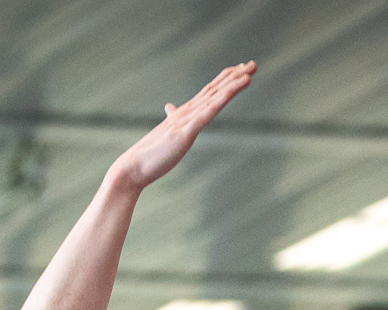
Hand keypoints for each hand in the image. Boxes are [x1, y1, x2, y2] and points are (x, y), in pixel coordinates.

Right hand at [107, 62, 255, 192]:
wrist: (133, 167)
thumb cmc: (150, 155)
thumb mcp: (166, 134)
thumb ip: (171, 120)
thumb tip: (170, 107)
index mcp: (184, 114)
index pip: (209, 92)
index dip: (226, 80)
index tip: (242, 70)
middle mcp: (186, 112)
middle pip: (215, 90)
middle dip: (235, 76)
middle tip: (254, 64)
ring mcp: (185, 122)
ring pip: (213, 99)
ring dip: (232, 85)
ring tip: (249, 74)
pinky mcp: (184, 133)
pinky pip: (204, 116)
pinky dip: (217, 103)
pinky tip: (229, 93)